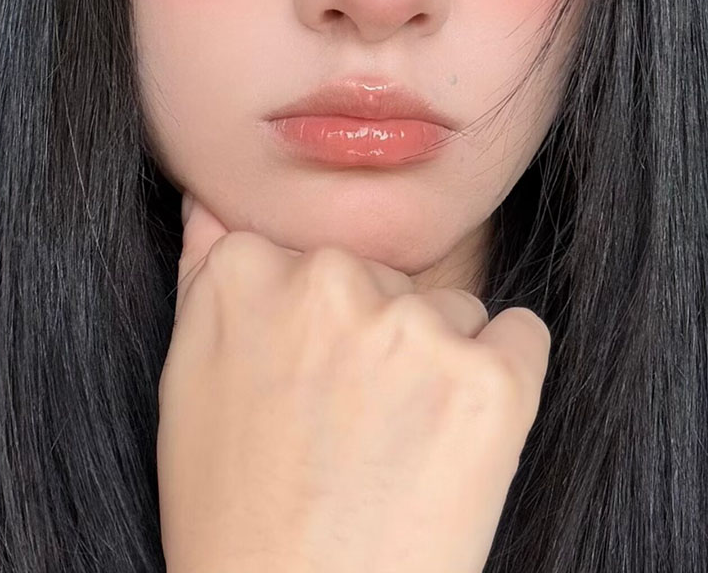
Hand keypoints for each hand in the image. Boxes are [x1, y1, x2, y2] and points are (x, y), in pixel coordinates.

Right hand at [157, 193, 550, 572]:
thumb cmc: (233, 512)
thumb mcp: (186, 378)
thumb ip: (204, 269)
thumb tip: (210, 195)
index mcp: (247, 267)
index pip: (314, 257)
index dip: (318, 328)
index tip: (308, 386)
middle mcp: (330, 278)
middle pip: (385, 278)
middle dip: (377, 338)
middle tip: (348, 430)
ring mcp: (412, 325)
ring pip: (451, 309)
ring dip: (437, 364)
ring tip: (397, 450)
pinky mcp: (489, 379)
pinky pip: (521, 336)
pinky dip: (504, 378)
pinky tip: (461, 438)